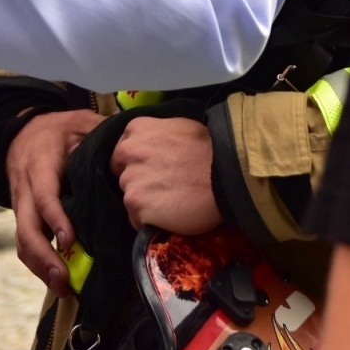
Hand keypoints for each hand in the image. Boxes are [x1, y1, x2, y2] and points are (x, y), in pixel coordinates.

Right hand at [6, 109, 104, 296]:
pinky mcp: (25, 217)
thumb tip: (131, 150)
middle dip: (44, 257)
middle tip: (65, 279)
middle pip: (26, 228)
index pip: (44, 195)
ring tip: (63, 288)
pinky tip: (57, 279)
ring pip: (22, 241)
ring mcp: (22, 205)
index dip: (55, 219)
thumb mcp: (80, 124)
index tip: (69, 240)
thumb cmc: (59, 129)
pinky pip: (25, 244)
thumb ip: (102, 136)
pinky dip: (39, 263)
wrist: (23, 130)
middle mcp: (25, 188)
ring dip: (40, 267)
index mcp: (40, 164)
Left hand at [109, 117, 221, 235]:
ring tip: (171, 202)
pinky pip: (136, 218)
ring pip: (130, 197)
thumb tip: (152, 147)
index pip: (123, 152)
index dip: (138, 163)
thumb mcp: (179, 128)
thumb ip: (155, 137)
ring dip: (145, 202)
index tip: (154, 170)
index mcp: (136, 129)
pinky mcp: (137, 206)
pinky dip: (149, 221)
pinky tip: (169, 215)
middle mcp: (127, 152)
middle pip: (123, 174)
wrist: (227, 175)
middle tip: (163, 187)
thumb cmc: (210, 149)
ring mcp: (130, 180)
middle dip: (139, 182)